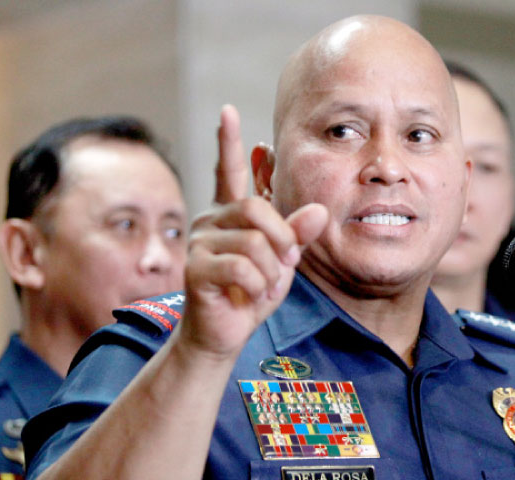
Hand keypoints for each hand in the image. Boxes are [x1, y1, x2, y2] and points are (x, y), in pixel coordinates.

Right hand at [177, 105, 327, 358]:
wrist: (225, 334)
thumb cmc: (252, 293)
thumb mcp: (283, 262)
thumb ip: (297, 235)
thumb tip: (318, 211)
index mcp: (230, 214)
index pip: (227, 170)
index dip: (228, 141)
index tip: (228, 110)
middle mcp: (211, 219)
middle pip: (257, 208)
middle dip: (282, 239)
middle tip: (285, 264)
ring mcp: (200, 241)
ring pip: (254, 241)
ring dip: (272, 270)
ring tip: (264, 286)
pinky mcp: (195, 267)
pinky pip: (242, 267)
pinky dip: (257, 286)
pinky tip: (249, 296)